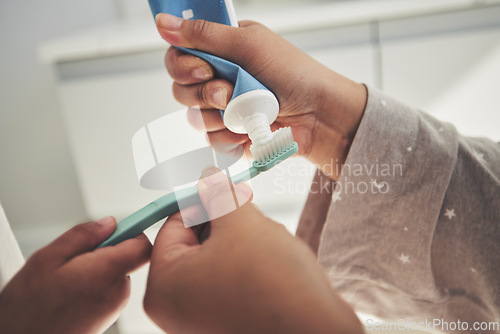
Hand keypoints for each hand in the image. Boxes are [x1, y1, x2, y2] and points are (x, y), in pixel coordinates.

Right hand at [0, 217, 150, 333]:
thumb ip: (83, 235)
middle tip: (75, 256)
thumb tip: (109, 223)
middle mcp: (118, 291)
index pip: (142, 245)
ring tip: (66, 278)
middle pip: (128, 256)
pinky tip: (70, 292)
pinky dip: (94, 283)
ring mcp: (115, 306)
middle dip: (106, 249)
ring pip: (116, 272)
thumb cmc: (29, 308)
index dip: (132, 230)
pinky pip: (109, 288)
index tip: (119, 225)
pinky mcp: (108, 316)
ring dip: (97, 267)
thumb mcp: (48, 258)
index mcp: (107, 272)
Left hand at [144, 167, 362, 333]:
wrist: (317, 332)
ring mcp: (202, 319)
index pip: (172, 226)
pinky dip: (247, 264)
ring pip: (216, 258)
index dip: (201, 200)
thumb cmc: (275, 285)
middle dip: (223, 222)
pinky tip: (271, 264)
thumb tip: (206, 176)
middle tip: (248, 210)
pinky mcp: (227, 322)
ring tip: (266, 244)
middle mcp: (177, 309)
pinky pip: (230, 279)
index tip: (222, 187)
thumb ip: (218, 195)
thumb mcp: (241, 223)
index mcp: (165, 287)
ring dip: (239, 241)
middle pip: (194, 243)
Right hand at [156, 13, 367, 179]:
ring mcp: (225, 110)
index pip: (178, 57)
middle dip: (203, 94)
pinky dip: (230, 137)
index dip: (182, 66)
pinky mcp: (232, 134)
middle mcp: (219, 79)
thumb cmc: (293, 73)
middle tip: (227, 93)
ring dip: (220, 117)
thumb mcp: (248, 45)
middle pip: (180, 90)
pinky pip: (212, 141)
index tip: (204, 69)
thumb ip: (204, 35)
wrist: (319, 114)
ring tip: (246, 111)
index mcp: (221, 52)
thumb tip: (163, 22)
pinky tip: (248, 131)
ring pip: (194, 118)